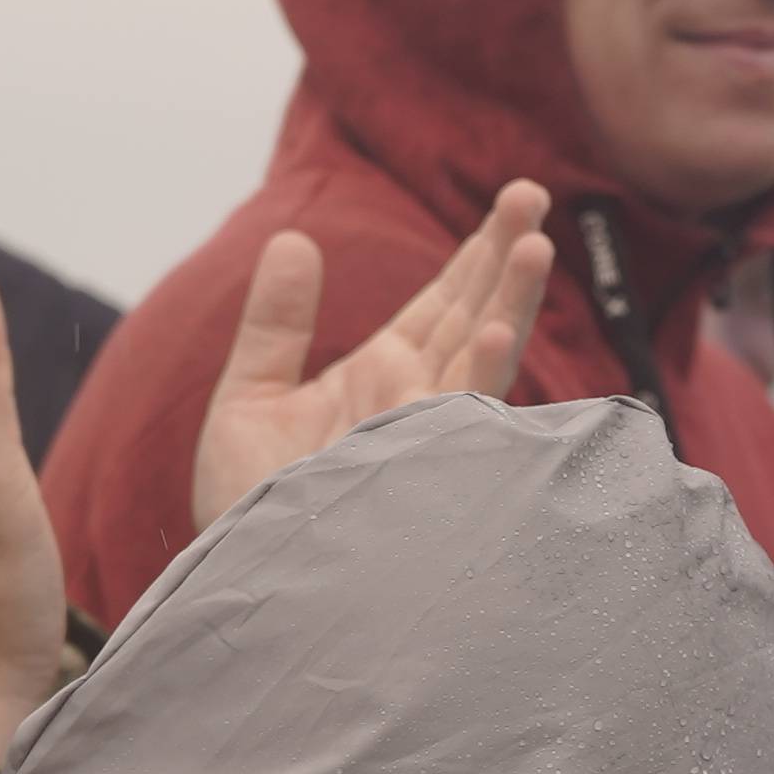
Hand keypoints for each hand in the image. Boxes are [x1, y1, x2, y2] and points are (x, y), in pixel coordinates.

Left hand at [188, 182, 554, 529]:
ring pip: (478, 360)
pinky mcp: (414, 472)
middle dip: (503, 255)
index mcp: (383, 374)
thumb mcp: (246, 398)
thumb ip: (275, 322)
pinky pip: (456, 421)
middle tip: (531, 193)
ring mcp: (418, 436)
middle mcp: (413, 402)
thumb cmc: (250, 509)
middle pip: (472, 315)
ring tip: (533, 246)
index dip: (475, 250)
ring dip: (508, 304)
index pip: (443, 302)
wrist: (240, 579)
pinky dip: (478, 377)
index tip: (513, 199)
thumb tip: (295, 239)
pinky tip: (494, 335)